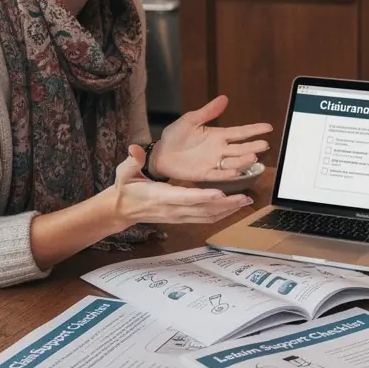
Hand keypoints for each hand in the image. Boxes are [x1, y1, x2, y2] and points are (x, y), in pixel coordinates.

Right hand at [110, 145, 253, 229]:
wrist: (122, 210)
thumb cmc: (126, 189)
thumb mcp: (125, 173)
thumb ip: (132, 161)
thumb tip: (133, 148)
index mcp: (160, 196)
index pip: (184, 197)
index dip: (202, 197)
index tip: (219, 193)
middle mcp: (173, 209)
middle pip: (202, 210)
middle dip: (225, 205)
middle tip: (244, 197)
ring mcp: (178, 216)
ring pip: (207, 216)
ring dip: (227, 210)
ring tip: (246, 201)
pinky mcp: (182, 218)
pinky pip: (204, 219)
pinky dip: (221, 215)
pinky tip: (234, 209)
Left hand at [150, 95, 271, 182]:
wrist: (160, 154)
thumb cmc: (174, 136)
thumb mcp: (190, 120)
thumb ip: (208, 111)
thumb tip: (224, 98)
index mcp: (217, 135)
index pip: (240, 132)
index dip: (254, 130)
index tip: (268, 127)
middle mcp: (219, 150)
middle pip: (240, 148)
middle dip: (253, 146)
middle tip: (265, 144)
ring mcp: (213, 162)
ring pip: (233, 162)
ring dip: (243, 160)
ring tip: (253, 156)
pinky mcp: (204, 174)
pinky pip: (218, 174)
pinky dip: (227, 173)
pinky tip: (236, 171)